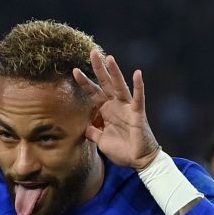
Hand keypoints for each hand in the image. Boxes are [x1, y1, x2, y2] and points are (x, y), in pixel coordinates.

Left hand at [71, 48, 159, 169]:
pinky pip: (138, 98)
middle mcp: (116, 105)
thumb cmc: (122, 150)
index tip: (74, 70)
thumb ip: (92, 132)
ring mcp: (127, 108)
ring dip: (115, 72)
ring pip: (119, 86)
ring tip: (109, 58)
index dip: (84, 82)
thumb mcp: (101, 141)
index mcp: (106, 111)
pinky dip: (138, 86)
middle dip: (98, 69)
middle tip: (91, 52)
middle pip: (105, 83)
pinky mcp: (138, 113)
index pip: (93, 93)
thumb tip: (81, 127)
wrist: (139, 161)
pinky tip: (137, 73)